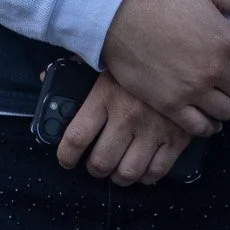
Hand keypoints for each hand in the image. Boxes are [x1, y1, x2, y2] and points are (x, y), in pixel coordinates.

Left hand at [57, 70, 193, 185]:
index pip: (75, 138)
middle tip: (95, 165)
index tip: (66, 160)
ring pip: (128, 173)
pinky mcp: (177, 138)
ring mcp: (153, 130)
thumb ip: (76, 69)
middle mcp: (127, 117)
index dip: (65, 156)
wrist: (185, 53)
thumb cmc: (140, 59)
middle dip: (94, 169)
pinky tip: (141, 168)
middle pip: (100, 162)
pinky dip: (145, 177)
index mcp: (105, 96)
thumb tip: (45, 76)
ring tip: (116, 170)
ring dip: (118, 176)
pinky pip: (156, 172)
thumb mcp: (107, 60)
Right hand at [99, 0, 229, 136]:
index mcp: (227, 40)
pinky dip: (208, 126)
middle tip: (223, 76)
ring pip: (227, 111)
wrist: (118, 19)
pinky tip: (205, 116)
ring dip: (224, 103)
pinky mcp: (172, 106)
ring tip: (213, 94)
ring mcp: (193, 90)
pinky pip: (202, 128)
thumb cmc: (162, 1)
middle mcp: (214, 69)